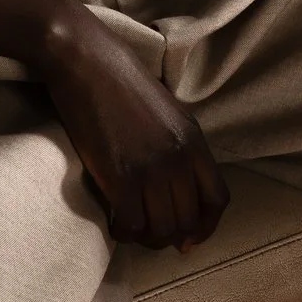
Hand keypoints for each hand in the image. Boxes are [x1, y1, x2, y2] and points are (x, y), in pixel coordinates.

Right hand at [37, 9, 229, 250]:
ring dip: (147, 238)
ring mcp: (150, 169)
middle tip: (150, 236)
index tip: (189, 239)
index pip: (216, 200)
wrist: (85, 61)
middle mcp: (179, 159)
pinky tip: (115, 225)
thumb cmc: (119, 79)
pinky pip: (132, 223)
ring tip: (131, 231)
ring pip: (161, 228)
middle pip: (187, 219)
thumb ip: (178, 144)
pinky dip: (125, 233)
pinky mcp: (120, 175)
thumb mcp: (166, 111)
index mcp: (194, 141)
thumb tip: (175, 180)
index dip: (206, 227)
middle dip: (170, 236)